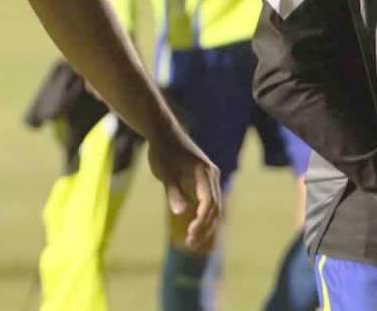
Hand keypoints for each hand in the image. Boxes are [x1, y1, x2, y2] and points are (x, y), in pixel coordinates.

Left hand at [147, 126, 221, 250]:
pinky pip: (208, 201)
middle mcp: (211, 175)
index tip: (190, 235)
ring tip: (191, 241)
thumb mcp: (164, 172)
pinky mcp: (204, 179)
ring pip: (213, 206)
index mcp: (204, 172)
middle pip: (214, 207)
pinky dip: (203, 215)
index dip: (201, 221)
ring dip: (205, 224)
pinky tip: (194, 227)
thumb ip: (173, 191)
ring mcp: (209, 177)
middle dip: (204, 227)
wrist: (163, 132)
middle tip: (190, 244)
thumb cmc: (162, 151)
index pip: (208, 203)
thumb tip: (180, 213)